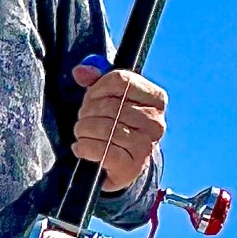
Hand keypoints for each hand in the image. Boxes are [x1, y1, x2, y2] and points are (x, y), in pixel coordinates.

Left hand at [71, 61, 166, 191]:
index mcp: (156, 98)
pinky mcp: (132, 166)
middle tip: (82, 120)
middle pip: (111, 105)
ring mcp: (146, 145)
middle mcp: (156, 122)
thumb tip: (81, 71)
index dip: (98, 88)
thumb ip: (95, 80)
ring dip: (84, 130)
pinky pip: (103, 151)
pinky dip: (85, 148)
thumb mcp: (108, 98)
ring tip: (81, 133)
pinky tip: (81, 148)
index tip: (90, 98)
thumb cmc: (116, 125)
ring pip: (105, 128)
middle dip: (88, 112)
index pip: (121, 80)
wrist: (123, 164)